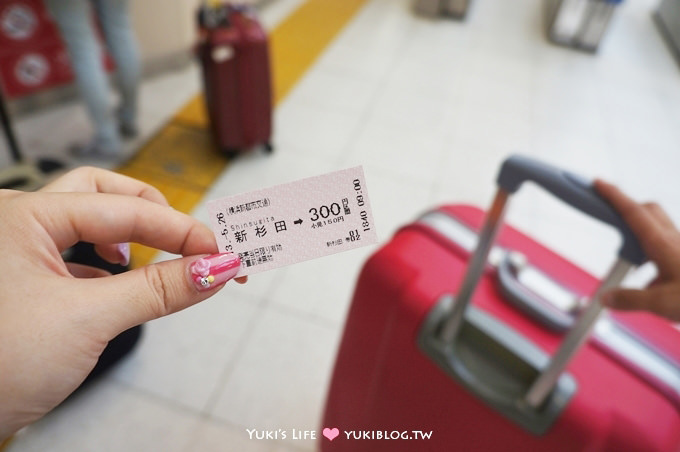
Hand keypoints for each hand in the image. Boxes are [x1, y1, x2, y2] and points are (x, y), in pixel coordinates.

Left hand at [0, 167, 242, 438]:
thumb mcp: (87, 320)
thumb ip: (158, 290)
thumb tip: (214, 270)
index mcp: (23, 217)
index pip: (125, 209)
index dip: (180, 229)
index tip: (220, 250)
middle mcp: (16, 224)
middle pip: (101, 193)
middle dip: (150, 211)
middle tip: (187, 236)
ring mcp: (15, 252)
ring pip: (86, 222)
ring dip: (129, 236)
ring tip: (159, 257)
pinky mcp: (21, 282)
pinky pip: (76, 257)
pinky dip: (109, 266)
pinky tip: (122, 285)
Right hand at [595, 179, 679, 320]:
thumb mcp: (663, 304)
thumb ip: (631, 299)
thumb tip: (607, 298)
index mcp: (663, 244)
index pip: (633, 211)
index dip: (613, 195)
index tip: (598, 183)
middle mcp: (675, 241)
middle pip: (648, 210)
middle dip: (627, 207)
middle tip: (610, 216)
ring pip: (659, 229)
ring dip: (640, 235)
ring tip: (630, 262)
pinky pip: (668, 250)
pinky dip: (653, 259)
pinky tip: (652, 285)